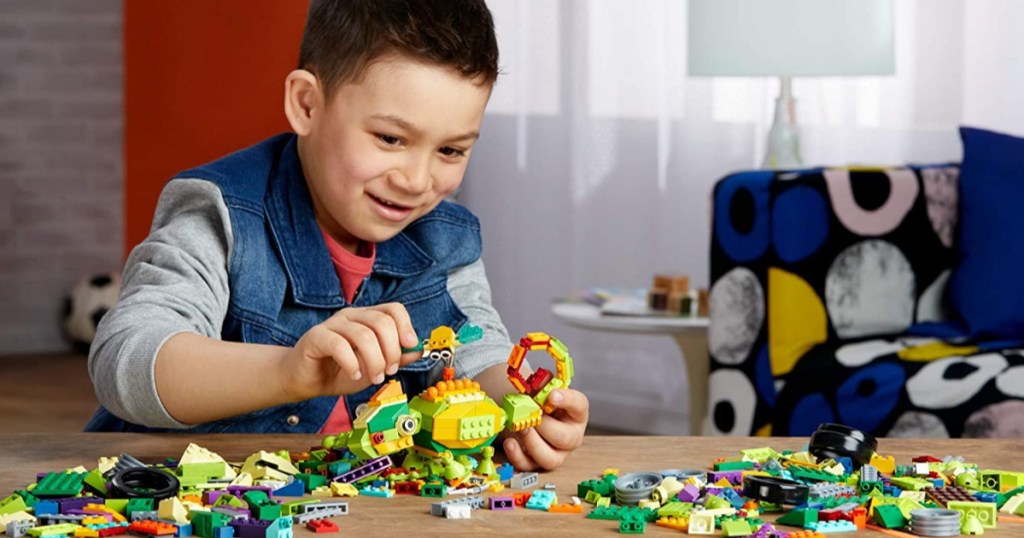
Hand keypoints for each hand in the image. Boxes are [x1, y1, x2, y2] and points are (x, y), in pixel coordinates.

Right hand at [278, 303, 422, 400]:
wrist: (307, 381)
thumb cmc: (341, 371)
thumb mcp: (375, 366)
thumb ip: (397, 358)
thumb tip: (419, 350)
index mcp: (367, 318)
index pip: (393, 309)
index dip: (406, 326)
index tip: (409, 347)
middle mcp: (351, 316)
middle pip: (382, 322)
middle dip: (392, 350)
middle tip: (389, 371)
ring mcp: (333, 324)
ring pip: (363, 335)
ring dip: (374, 360)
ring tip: (374, 377)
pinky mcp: (316, 336)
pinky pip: (339, 345)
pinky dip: (351, 363)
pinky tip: (354, 374)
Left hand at [503, 388, 588, 470]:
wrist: (528, 414)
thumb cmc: (540, 402)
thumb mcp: (542, 389)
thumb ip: (541, 383)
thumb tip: (537, 381)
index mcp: (576, 413)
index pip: (579, 405)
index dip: (567, 400)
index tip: (552, 394)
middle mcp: (571, 436)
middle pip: (566, 438)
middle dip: (546, 427)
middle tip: (531, 417)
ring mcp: (556, 453)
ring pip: (550, 459)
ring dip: (532, 443)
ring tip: (520, 428)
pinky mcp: (537, 463)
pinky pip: (529, 466)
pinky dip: (517, 456)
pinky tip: (509, 442)